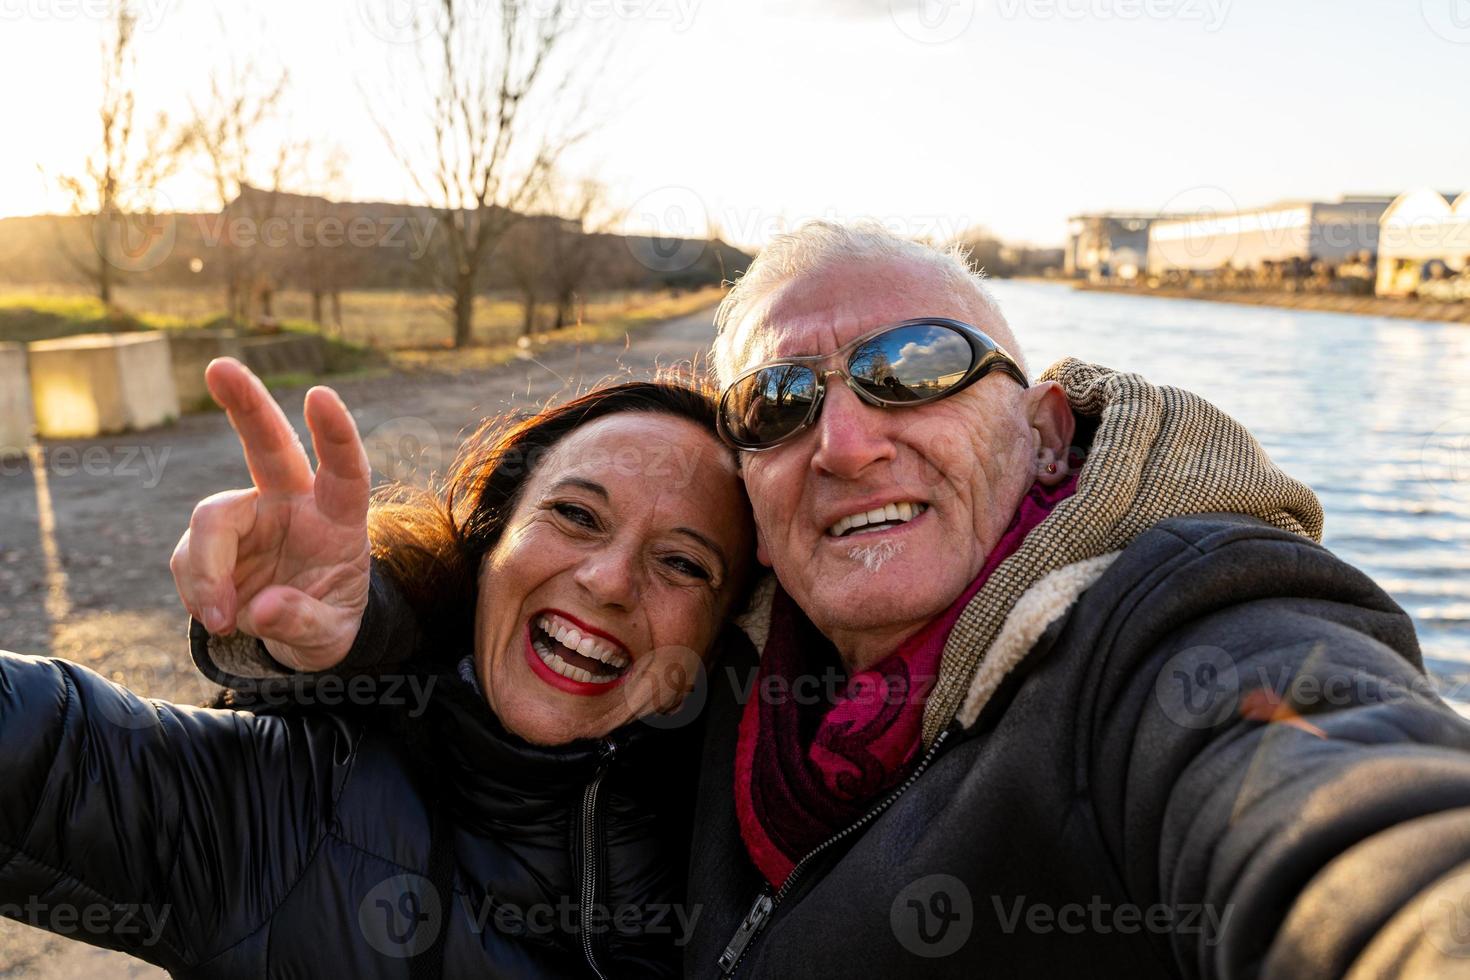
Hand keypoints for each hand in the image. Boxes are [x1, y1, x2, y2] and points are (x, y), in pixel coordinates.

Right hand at [170, 358, 371, 671]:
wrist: (296, 634)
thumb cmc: (327, 621)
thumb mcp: (330, 638)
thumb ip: (303, 623)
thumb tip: (262, 609)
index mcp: (338, 516)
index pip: (345, 469)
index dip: (335, 433)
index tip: (319, 395)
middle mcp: (293, 502)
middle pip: (268, 444)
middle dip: (245, 403)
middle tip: (219, 367)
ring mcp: (249, 514)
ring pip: (212, 520)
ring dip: (207, 571)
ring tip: (222, 618)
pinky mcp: (214, 537)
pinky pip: (189, 557)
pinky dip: (197, 590)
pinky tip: (218, 615)